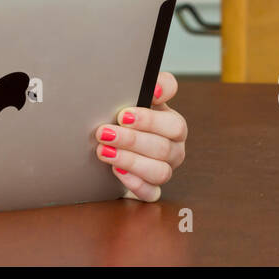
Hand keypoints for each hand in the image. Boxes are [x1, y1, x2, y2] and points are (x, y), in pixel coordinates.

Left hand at [93, 70, 186, 201]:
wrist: (114, 139)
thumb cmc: (128, 115)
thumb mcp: (138, 96)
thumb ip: (152, 85)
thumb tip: (156, 88)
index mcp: (174, 126)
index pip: (174, 124)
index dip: (150, 120)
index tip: (123, 115)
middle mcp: (174, 149)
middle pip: (162, 148)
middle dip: (130, 140)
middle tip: (104, 133)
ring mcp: (165, 170)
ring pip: (159, 172)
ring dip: (130, 161)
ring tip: (105, 152)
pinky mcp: (151, 189)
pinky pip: (151, 193)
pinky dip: (135, 184)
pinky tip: (117, 172)